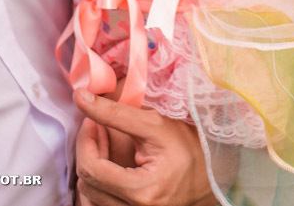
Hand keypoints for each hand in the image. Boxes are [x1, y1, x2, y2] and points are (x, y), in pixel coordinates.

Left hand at [73, 89, 216, 205]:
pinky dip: (97, 184)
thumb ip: (115, 113)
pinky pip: (98, 204)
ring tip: (104, 145)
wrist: (213, 173)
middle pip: (87, 183)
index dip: (86, 141)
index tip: (91, 120)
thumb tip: (80, 98)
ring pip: (89, 196)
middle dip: (88, 151)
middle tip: (98, 127)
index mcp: (142, 190)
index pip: (92, 169)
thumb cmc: (189, 147)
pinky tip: (108, 165)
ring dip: (91, 167)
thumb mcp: (155, 125)